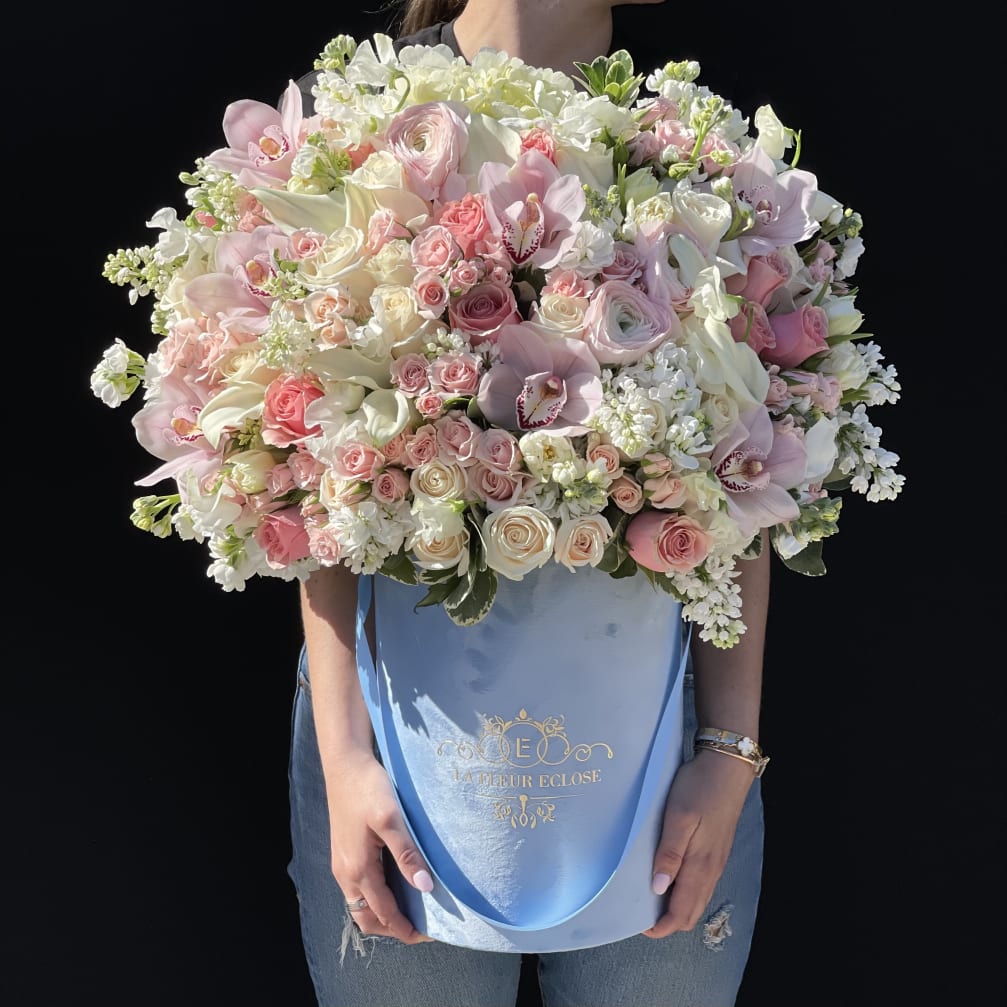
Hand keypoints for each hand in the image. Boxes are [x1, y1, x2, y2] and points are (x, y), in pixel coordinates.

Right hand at [326, 749, 434, 943]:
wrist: (344, 765)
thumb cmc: (368, 788)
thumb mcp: (391, 818)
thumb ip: (406, 853)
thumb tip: (425, 887)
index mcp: (358, 869)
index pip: (384, 913)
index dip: (406, 928)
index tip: (429, 935)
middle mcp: (345, 874)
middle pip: (367, 918)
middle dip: (392, 929)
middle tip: (420, 927)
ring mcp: (341, 865)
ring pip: (360, 906)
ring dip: (382, 915)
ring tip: (409, 911)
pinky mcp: (342, 854)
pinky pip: (357, 890)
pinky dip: (374, 899)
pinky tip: (392, 886)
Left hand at [643, 749, 753, 938]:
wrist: (727, 767)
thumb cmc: (700, 788)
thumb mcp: (679, 818)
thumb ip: (670, 855)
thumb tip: (658, 888)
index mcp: (700, 866)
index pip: (682, 914)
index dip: (660, 927)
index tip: (636, 922)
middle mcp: (711, 871)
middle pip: (689, 913)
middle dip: (666, 921)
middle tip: (638, 909)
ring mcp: (715, 862)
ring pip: (695, 900)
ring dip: (674, 905)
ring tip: (648, 893)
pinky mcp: (715, 851)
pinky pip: (700, 884)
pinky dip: (683, 890)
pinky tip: (667, 874)